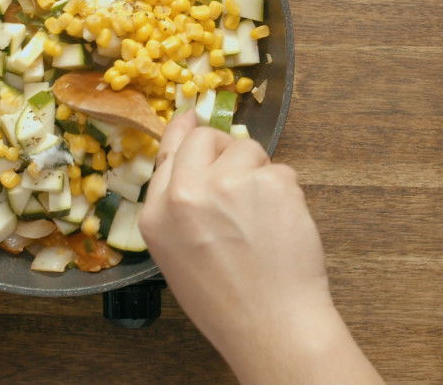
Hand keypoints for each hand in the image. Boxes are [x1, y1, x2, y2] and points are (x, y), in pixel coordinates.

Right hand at [140, 113, 381, 383]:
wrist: (271, 324)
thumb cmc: (226, 300)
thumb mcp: (177, 255)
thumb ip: (178, 206)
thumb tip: (194, 157)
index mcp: (157, 215)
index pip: (170, 151)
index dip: (184, 131)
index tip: (192, 117)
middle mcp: (186, 194)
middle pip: (205, 138)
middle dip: (225, 150)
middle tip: (242, 181)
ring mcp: (229, 185)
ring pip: (248, 149)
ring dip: (259, 173)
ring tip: (261, 219)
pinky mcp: (270, 183)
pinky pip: (281, 170)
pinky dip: (285, 192)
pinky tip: (280, 226)